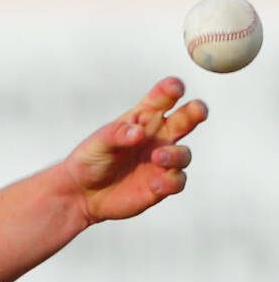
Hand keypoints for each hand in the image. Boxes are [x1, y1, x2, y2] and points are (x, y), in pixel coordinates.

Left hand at [65, 77, 207, 223]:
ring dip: (176, 154)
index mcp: (143, 118)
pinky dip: (170, 181)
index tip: (175, 88)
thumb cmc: (90, 159)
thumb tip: (139, 132)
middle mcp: (158, 136)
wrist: (82, 193)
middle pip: (187, 119)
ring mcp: (162, 161)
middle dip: (196, 111)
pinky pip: (177, 181)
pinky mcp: (161, 185)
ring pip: (184, 153)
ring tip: (157, 157)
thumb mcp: (99, 142)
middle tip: (198, 110)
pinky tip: (154, 184)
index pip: (162, 98)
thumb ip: (118, 134)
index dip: (171, 89)